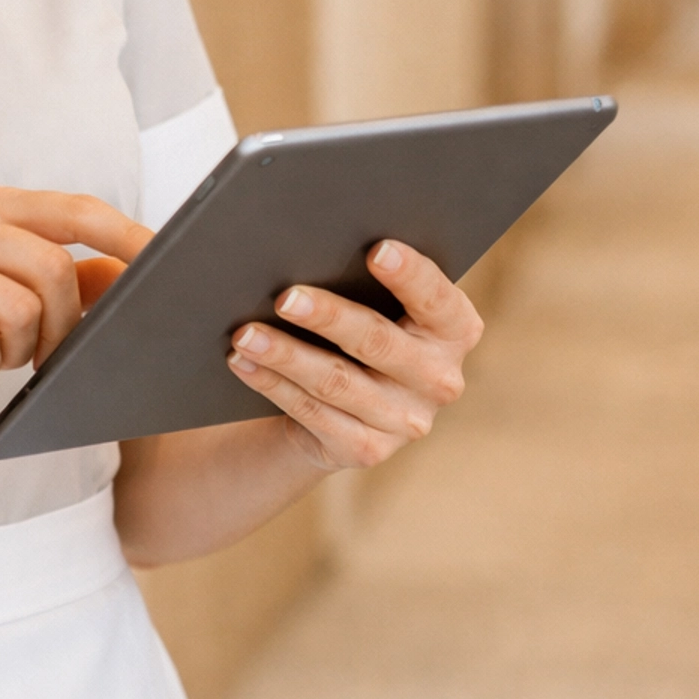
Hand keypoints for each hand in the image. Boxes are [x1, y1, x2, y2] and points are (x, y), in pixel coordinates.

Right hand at [0, 189, 150, 436]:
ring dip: (17, 351)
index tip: (169, 263)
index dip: (127, 237)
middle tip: (44, 354)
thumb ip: (70, 281)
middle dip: (64, 326)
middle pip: (56, 270)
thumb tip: (136, 276)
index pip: (76, 210)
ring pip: (22, 311)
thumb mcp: (8, 300)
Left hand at [226, 240, 482, 473]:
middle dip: (328, 317)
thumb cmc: (366, 330)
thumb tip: (311, 249)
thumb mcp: (383, 307)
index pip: (437, 299)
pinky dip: (273, 384)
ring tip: (246, 334)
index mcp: (455, 330)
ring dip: (285, 355)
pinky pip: (312, 412)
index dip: (410, 274)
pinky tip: (244, 363)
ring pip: (336, 382)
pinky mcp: (368, 449)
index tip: (376, 250)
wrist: (351, 408)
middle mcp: (439, 379)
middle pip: (377, 342)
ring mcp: (406, 421)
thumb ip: (368, 282)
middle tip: (284, 297)